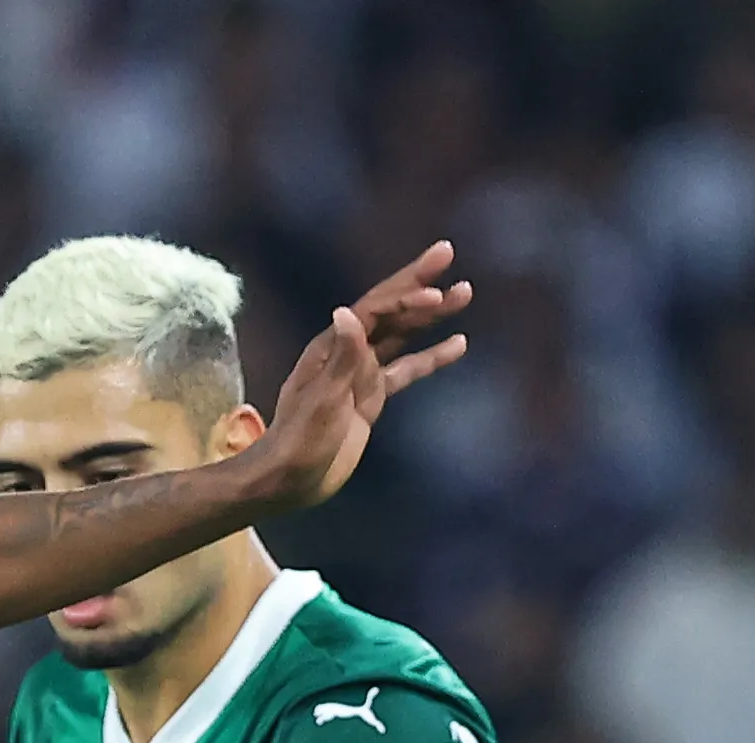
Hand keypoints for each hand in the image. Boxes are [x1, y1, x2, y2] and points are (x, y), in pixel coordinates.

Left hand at [238, 271, 470, 519]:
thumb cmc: (299, 441)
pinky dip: (431, 357)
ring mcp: (361, 373)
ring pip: (403, 335)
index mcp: (331, 346)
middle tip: (447, 251)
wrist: (289, 480)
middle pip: (389, 309)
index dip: (404, 298)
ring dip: (431, 314)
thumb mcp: (322, 401)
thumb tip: (347, 312)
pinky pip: (406, 370)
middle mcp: (347, 351)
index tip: (435, 295)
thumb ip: (342, 359)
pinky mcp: (371, 397)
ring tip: (465, 291)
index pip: (374, 311)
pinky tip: (458, 344)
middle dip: (418, 281)